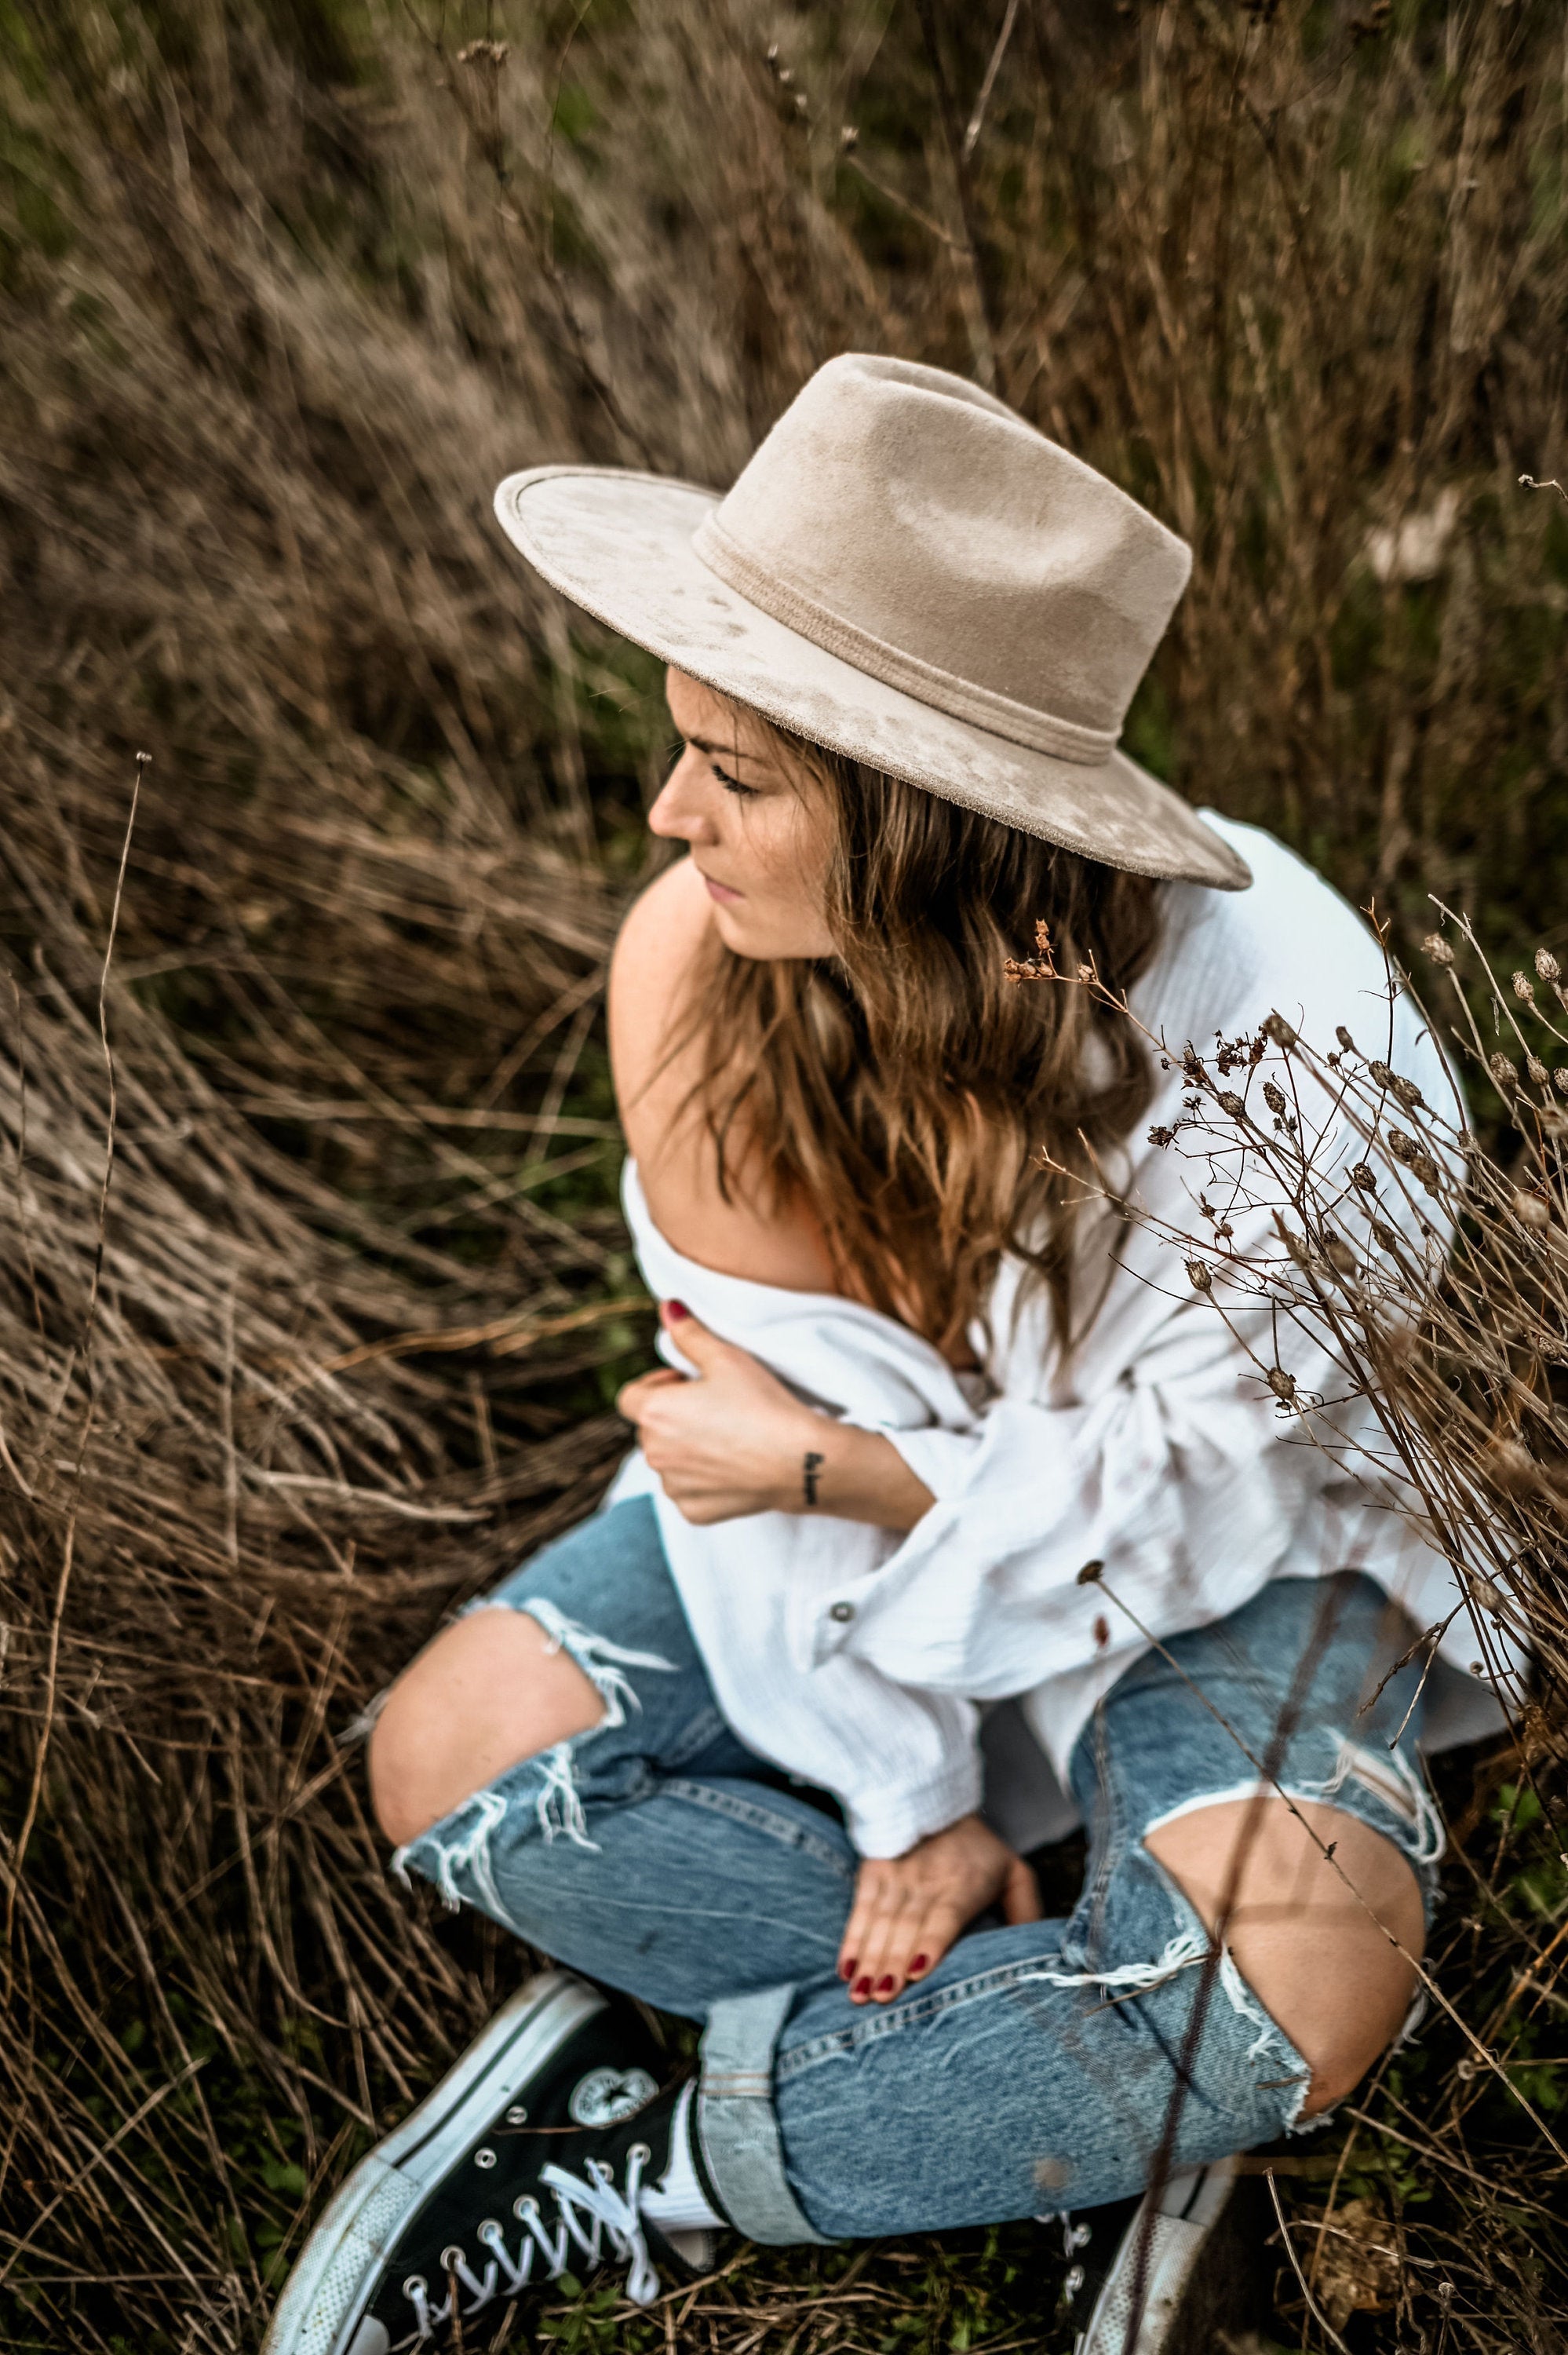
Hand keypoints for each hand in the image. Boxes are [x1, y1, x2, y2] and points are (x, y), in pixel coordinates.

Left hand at [616, 1304, 934, 1529]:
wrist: (801, 1459)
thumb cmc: (762, 1403)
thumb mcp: (726, 1358)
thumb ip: (689, 1334)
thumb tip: (667, 1308)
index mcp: (653, 1413)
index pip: (630, 1396)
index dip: (657, 1385)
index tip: (688, 1383)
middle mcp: (653, 1453)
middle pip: (650, 1428)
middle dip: (673, 1416)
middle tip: (715, 1408)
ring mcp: (673, 1486)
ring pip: (669, 1461)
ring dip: (686, 1448)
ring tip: (728, 1437)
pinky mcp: (694, 1512)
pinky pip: (687, 1491)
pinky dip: (703, 1480)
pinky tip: (734, 1466)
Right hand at [837, 1814, 1041, 2004]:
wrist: (934, 1801)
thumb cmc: (979, 1850)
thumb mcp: (1013, 1871)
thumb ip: (1024, 1909)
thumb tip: (1034, 1950)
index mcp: (961, 1885)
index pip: (943, 1916)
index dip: (929, 1942)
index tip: (916, 1971)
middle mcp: (926, 1883)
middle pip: (906, 1926)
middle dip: (891, 1963)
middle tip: (880, 1998)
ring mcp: (896, 1879)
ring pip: (880, 1923)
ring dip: (869, 1958)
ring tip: (859, 1993)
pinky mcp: (873, 1875)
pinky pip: (860, 1911)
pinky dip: (851, 1939)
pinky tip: (845, 1969)